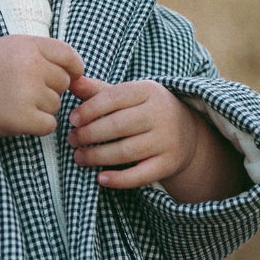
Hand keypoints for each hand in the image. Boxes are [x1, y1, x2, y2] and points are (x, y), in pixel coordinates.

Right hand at [0, 36, 85, 143]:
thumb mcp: (8, 47)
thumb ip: (39, 53)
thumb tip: (75, 71)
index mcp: (27, 45)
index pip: (69, 56)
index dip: (73, 69)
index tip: (69, 77)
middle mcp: (30, 66)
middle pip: (63, 83)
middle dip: (49, 89)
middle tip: (22, 92)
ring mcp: (27, 92)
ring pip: (55, 105)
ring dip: (40, 108)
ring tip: (13, 103)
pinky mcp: (23, 118)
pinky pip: (49, 125)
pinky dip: (37, 126)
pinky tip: (17, 119)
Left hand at [68, 75, 246, 199]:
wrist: (187, 133)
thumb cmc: (146, 111)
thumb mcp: (129, 96)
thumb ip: (99, 90)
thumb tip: (72, 81)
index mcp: (149, 91)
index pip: (114, 98)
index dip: (89, 109)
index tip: (72, 120)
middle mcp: (161, 114)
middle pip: (117, 126)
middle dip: (89, 135)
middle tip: (72, 140)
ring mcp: (166, 140)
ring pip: (125, 152)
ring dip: (96, 157)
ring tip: (79, 157)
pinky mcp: (168, 164)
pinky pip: (140, 175)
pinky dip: (118, 179)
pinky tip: (100, 178)